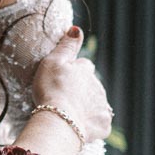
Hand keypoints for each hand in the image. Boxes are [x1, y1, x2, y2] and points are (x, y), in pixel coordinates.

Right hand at [33, 27, 111, 141]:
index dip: (73, 71)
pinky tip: (76, 125)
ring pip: (95, 104)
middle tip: (61, 97)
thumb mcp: (53, 62)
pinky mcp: (103, 126)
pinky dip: (89, 124)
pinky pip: (98, 123)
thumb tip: (76, 29)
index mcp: (85, 70)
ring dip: (85, 106)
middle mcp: (98, 87)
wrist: (59, 121)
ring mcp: (102, 107)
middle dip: (80, 90)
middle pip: (90, 86)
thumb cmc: (52, 89)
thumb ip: (66, 46)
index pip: (83, 66)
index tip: (61, 78)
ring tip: (67, 113)